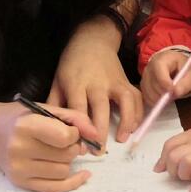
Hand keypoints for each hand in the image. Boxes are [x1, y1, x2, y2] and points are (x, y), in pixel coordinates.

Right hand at [0, 100, 98, 191]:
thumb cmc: (20, 117)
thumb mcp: (45, 108)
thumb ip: (75, 118)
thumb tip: (96, 136)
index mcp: (25, 126)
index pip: (64, 137)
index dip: (74, 133)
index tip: (70, 129)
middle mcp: (19, 149)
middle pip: (66, 155)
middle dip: (72, 147)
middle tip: (64, 140)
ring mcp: (19, 169)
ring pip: (63, 171)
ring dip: (68, 161)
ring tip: (57, 151)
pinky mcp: (21, 183)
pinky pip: (55, 188)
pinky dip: (72, 182)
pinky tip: (83, 174)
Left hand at [48, 16, 143, 143]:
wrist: (93, 40)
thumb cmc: (72, 63)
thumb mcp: (57, 80)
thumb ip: (55, 104)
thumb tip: (52, 129)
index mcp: (76, 83)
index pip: (78, 108)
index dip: (80, 128)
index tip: (80, 146)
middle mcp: (97, 83)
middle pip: (101, 108)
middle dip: (100, 132)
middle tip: (99, 151)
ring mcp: (114, 82)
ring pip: (124, 102)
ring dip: (125, 122)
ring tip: (121, 139)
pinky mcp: (126, 81)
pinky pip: (136, 98)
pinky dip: (138, 113)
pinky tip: (133, 127)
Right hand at [140, 50, 190, 106]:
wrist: (178, 66)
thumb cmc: (185, 69)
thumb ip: (185, 84)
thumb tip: (176, 93)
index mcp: (163, 59)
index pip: (159, 70)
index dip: (164, 82)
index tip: (172, 91)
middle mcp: (150, 66)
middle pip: (152, 83)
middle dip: (163, 93)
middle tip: (174, 96)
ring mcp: (145, 76)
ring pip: (148, 91)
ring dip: (159, 98)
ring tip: (171, 95)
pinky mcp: (143, 85)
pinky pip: (146, 96)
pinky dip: (155, 101)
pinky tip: (163, 98)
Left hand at [154, 123, 190, 191]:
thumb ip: (189, 143)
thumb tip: (168, 158)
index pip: (170, 145)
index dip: (162, 159)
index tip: (160, 169)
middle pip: (174, 156)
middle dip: (170, 169)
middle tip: (177, 176)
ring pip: (186, 163)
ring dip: (182, 175)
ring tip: (188, 179)